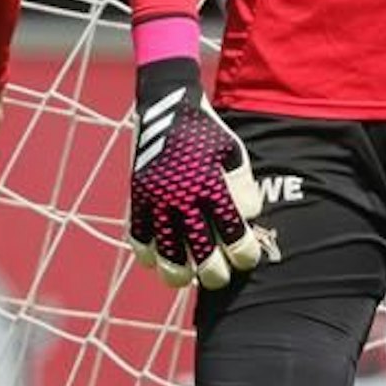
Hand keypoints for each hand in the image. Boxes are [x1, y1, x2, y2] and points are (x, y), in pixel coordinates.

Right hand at [128, 57, 268, 288]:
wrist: (166, 107)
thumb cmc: (207, 133)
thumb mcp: (233, 153)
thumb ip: (242, 188)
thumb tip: (248, 220)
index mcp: (212, 184)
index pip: (232, 232)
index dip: (243, 253)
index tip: (247, 259)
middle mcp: (183, 195)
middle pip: (200, 250)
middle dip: (214, 272)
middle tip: (220, 277)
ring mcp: (157, 198)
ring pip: (166, 251)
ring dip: (178, 272)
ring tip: (187, 278)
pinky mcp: (137, 197)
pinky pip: (139, 236)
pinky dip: (148, 254)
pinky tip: (158, 261)